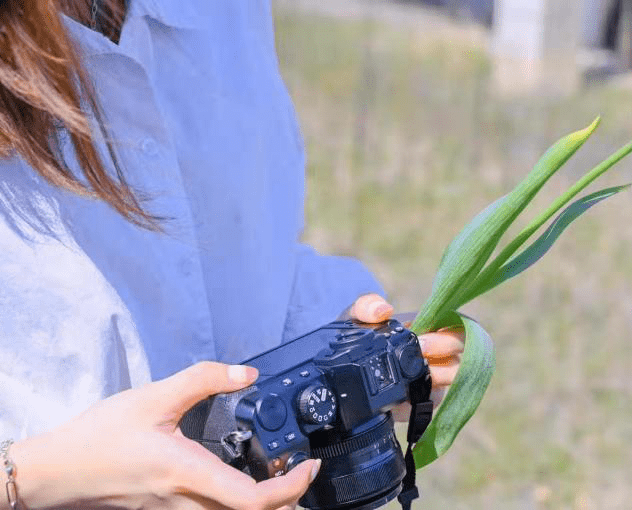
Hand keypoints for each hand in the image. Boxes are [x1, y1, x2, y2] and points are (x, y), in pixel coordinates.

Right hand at [10, 362, 319, 509]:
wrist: (56, 471)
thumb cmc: (99, 438)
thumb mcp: (154, 397)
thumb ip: (203, 380)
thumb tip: (247, 374)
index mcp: (188, 474)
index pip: (253, 499)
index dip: (290, 488)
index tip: (310, 467)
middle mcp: (187, 502)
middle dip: (288, 504)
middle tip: (306, 477)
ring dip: (266, 508)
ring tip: (286, 483)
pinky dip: (240, 505)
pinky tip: (245, 486)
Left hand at [348, 293, 464, 420]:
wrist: (343, 372)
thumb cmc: (357, 336)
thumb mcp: (355, 316)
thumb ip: (366, 305)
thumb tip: (384, 310)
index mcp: (427, 329)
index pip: (458, 326)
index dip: (450, 331)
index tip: (423, 337)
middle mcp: (435, 353)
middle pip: (462, 351)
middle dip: (444, 349)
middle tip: (420, 350)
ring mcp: (432, 378)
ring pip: (454, 377)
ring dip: (438, 376)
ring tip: (412, 375)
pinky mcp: (422, 401)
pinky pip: (435, 402)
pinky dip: (423, 399)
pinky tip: (404, 398)